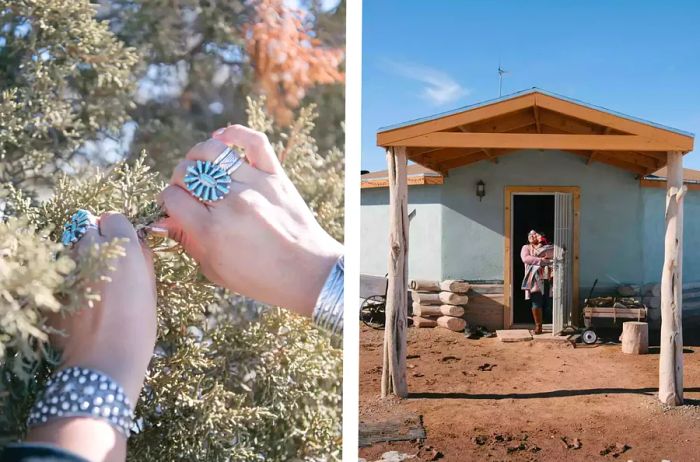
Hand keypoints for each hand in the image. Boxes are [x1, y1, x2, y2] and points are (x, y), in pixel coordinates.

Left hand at [27, 213, 156, 459]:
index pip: (114, 217)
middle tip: (109, 258)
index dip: (119, 229)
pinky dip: (72, 274)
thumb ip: (143, 259)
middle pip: (88, 225)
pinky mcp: (54, 284)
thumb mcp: (150, 289)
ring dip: (83, 253)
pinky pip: (63, 268)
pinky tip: (83, 295)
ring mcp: (69, 267)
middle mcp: (92, 250)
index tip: (125, 243)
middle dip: (98, 236)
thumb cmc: (137, 328)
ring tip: (95, 277)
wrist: (104, 362)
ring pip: (73, 245)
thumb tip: (139, 242)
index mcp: (122, 248)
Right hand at [157, 125, 341, 315]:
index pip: (172, 198)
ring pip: (212, 151)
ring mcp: (254, 186)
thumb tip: (162, 219)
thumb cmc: (260, 278)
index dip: (167, 201)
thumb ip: (187, 241)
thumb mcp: (215, 270)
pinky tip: (222, 139)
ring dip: (197, 155)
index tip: (173, 206)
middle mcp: (230, 204)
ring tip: (199, 167)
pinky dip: (234, 132)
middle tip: (187, 191)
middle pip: (187, 173)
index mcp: (211, 231)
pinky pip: (254, 141)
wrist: (308, 274)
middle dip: (179, 180)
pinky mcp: (276, 176)